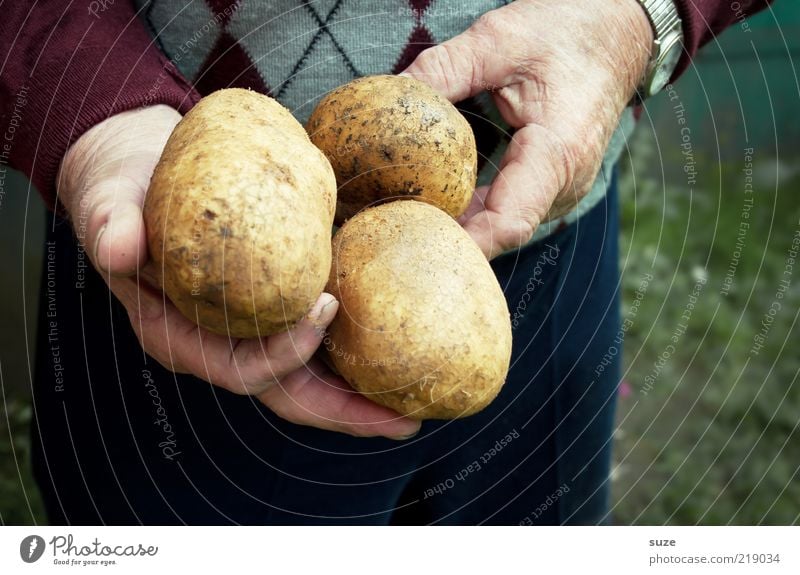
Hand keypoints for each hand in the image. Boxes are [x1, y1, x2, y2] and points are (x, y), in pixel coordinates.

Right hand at [58, 105, 419, 438]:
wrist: (138, 173)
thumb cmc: (125, 189)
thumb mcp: (107, 198)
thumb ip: (109, 220)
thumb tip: (118, 246)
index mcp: (178, 335)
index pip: (238, 366)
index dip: (283, 353)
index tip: (325, 309)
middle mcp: (218, 344)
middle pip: (287, 393)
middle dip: (343, 412)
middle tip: (402, 420)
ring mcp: (249, 332)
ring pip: (310, 378)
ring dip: (360, 396)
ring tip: (413, 403)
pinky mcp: (273, 308)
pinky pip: (318, 343)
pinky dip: (355, 355)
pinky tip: (397, 351)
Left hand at [403, 0, 652, 258]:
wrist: (617, 34)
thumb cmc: (568, 33)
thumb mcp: (500, 39)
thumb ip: (443, 68)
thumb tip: (389, 95)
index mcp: (558, 153)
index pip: (508, 223)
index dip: (462, 244)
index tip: (413, 243)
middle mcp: (564, 185)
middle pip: (497, 234)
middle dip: (446, 239)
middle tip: (389, 230)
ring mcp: (559, 191)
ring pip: (500, 228)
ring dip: (456, 227)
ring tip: (402, 220)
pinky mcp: (549, 187)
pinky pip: (505, 212)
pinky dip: (470, 213)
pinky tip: (432, 203)